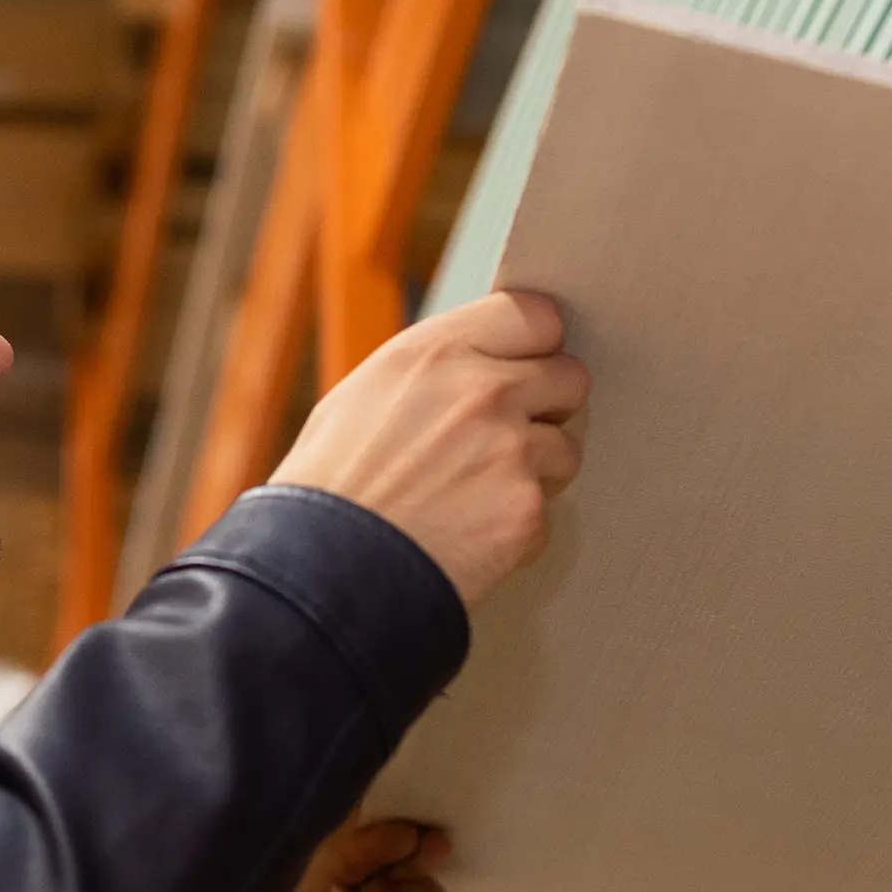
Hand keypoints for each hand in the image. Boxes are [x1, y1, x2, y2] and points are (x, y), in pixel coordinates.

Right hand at [270, 289, 586, 606]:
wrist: (321, 574)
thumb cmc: (329, 490)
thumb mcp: (363, 397)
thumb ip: (437, 372)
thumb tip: (485, 360)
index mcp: (436, 353)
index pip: (537, 316)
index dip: (535, 345)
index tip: (528, 364)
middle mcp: (483, 392)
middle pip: (571, 377)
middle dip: (548, 406)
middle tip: (508, 435)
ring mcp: (511, 452)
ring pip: (565, 449)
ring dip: (534, 473)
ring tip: (473, 497)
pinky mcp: (526, 512)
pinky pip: (544, 512)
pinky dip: (515, 529)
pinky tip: (467, 538)